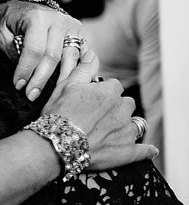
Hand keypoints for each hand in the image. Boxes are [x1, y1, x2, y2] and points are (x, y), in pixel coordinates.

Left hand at [0, 1, 85, 100]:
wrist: (22, 4)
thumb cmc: (9, 20)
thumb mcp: (1, 33)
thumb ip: (12, 51)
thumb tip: (25, 71)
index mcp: (38, 18)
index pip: (34, 50)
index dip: (26, 70)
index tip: (18, 85)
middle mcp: (59, 21)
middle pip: (53, 57)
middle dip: (41, 79)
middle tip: (30, 95)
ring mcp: (72, 27)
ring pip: (70, 58)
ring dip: (60, 80)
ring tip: (50, 95)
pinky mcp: (79, 34)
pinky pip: (82, 55)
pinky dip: (76, 71)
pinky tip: (68, 84)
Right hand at [40, 50, 158, 170]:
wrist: (56, 146)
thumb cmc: (57, 116)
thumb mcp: (65, 87)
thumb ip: (82, 69)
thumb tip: (91, 54)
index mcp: (108, 92)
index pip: (114, 86)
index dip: (103, 92)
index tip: (93, 100)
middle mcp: (121, 109)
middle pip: (126, 104)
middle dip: (116, 109)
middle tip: (98, 117)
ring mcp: (125, 131)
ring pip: (134, 124)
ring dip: (126, 126)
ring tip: (111, 132)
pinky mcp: (126, 151)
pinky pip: (143, 150)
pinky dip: (145, 150)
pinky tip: (148, 150)